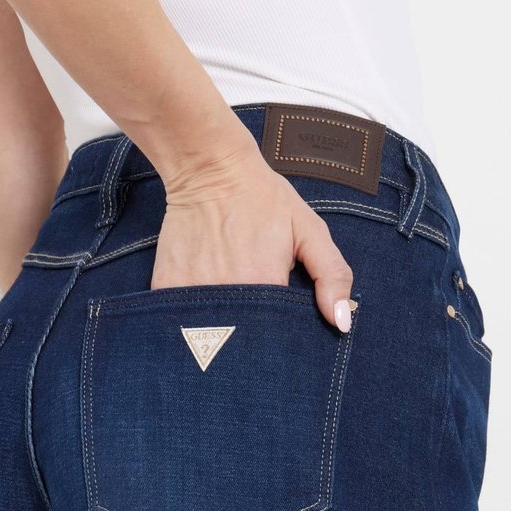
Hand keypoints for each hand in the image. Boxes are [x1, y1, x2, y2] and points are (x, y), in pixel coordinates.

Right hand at [150, 147, 354, 331]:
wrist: (210, 169)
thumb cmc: (263, 198)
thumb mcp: (310, 230)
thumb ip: (332, 276)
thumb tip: (343, 322)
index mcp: (265, 285)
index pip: (278, 337)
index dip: (282, 338)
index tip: (281, 329)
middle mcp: (228, 295)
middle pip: (242, 342)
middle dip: (251, 338)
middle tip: (254, 311)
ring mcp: (193, 293)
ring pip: (211, 333)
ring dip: (222, 329)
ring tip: (230, 304)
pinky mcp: (167, 288)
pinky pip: (181, 320)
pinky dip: (193, 318)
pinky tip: (204, 297)